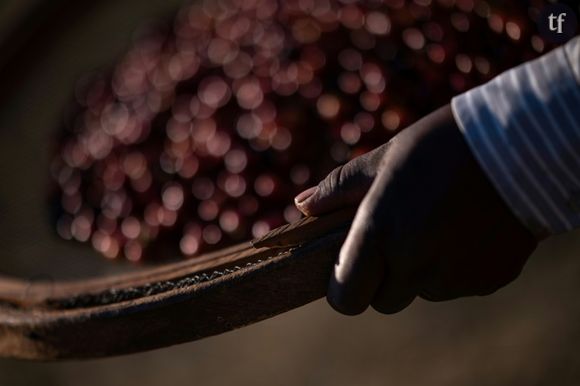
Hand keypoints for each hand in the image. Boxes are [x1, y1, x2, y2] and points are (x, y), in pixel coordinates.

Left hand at [294, 105, 538, 314]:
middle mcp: (415, 264)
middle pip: (382, 301)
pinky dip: (455, 267)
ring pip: (421, 292)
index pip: (345, 298)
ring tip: (437, 224)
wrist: (519, 144)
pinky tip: (465, 229)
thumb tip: (301, 206)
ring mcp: (454, 277)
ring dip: (421, 270)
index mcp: (380, 233)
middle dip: (382, 278)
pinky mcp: (487, 280)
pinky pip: (457, 285)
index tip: (350, 267)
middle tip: (397, 236)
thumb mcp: (382, 159)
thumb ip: (338, 190)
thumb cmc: (439, 145)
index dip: (343, 287)